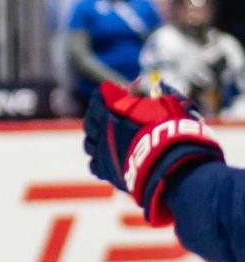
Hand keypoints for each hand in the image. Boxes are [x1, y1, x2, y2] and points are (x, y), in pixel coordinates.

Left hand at [84, 81, 223, 225]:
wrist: (170, 163)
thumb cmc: (171, 131)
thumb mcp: (167, 105)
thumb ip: (157, 97)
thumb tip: (157, 89)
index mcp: (111, 112)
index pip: (99, 99)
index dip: (105, 94)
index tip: (108, 90)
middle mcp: (102, 132)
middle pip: (91, 121)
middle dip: (97, 115)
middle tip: (104, 112)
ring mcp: (103, 153)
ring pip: (89, 144)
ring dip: (95, 138)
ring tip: (103, 136)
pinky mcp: (108, 172)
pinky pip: (95, 165)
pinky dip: (98, 160)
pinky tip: (106, 157)